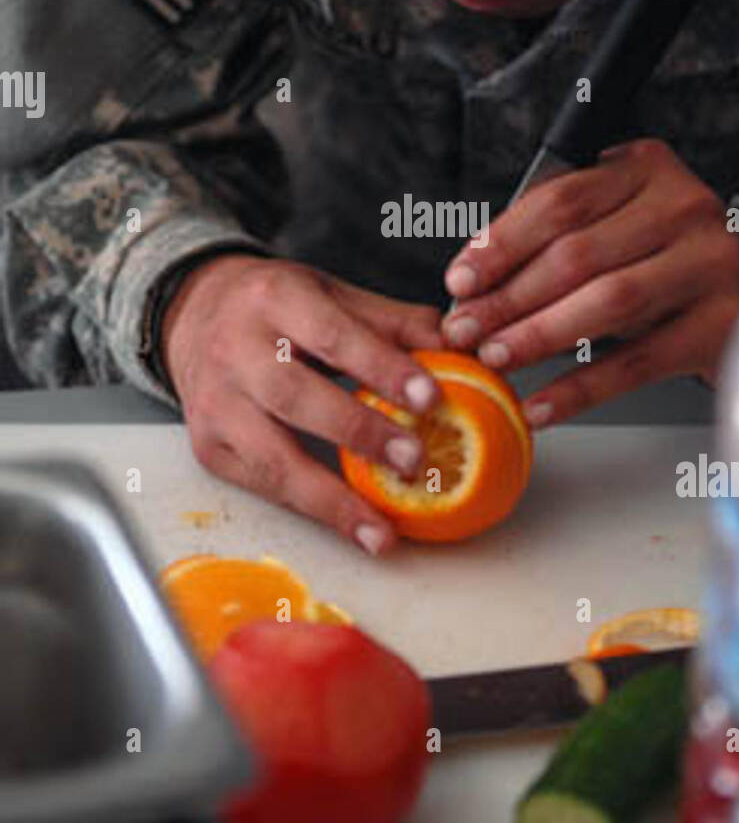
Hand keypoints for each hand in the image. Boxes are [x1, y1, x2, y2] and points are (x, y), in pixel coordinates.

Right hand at [161, 256, 443, 553]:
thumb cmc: (278, 307)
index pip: (331, 335)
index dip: (381, 367)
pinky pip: (262, 485)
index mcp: (274, 299)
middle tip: (415, 461)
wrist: (193, 314)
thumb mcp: (331, 294)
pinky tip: (354, 527)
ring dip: (331, 498)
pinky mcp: (209, 447)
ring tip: (383, 529)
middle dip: (358, 432)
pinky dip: (311, 509)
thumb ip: (394, 322)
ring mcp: (215, 404)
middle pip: (295, 396)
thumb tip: (461, 351)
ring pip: (271, 457)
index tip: (431, 398)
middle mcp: (235, 350)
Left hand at [441, 139, 738, 424]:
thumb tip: (473, 287)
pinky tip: (540, 404)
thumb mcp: (614, 221)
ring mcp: (709, 265)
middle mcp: (684, 207)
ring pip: (608, 304)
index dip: (501, 244)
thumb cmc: (660, 250)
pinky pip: (637, 363)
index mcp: (646, 168)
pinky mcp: (719, 325)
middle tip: (465, 330)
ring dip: (539, 336)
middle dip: (509, 297)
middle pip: (578, 255)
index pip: (561, 201)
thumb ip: (554, 236)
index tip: (460, 280)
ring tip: (495, 358)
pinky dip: (581, 388)